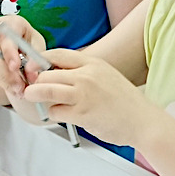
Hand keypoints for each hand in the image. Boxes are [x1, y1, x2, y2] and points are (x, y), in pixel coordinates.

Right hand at [0, 16, 46, 96]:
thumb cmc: (27, 37)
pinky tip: (12, 87)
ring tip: (18, 90)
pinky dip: (1, 81)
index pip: (6, 38)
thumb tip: (32, 76)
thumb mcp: (37, 43)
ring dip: (4, 80)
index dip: (10, 53)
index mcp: (10, 23)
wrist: (17, 36)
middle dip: (6, 73)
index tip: (15, 67)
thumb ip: (36, 58)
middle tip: (19, 86)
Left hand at [21, 49, 157, 146]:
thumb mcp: (106, 76)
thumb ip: (84, 73)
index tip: (34, 67)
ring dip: (35, 94)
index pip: (57, 54)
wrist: (143, 121)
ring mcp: (84, 94)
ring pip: (46, 89)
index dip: (40, 60)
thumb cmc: (125, 103)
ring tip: (31, 96)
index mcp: (93, 63)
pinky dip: (54, 113)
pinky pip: (56, 111)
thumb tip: (57, 74)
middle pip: (47, 72)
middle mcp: (87, 75)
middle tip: (31, 86)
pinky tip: (62, 114)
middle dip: (35, 80)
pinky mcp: (82, 113)